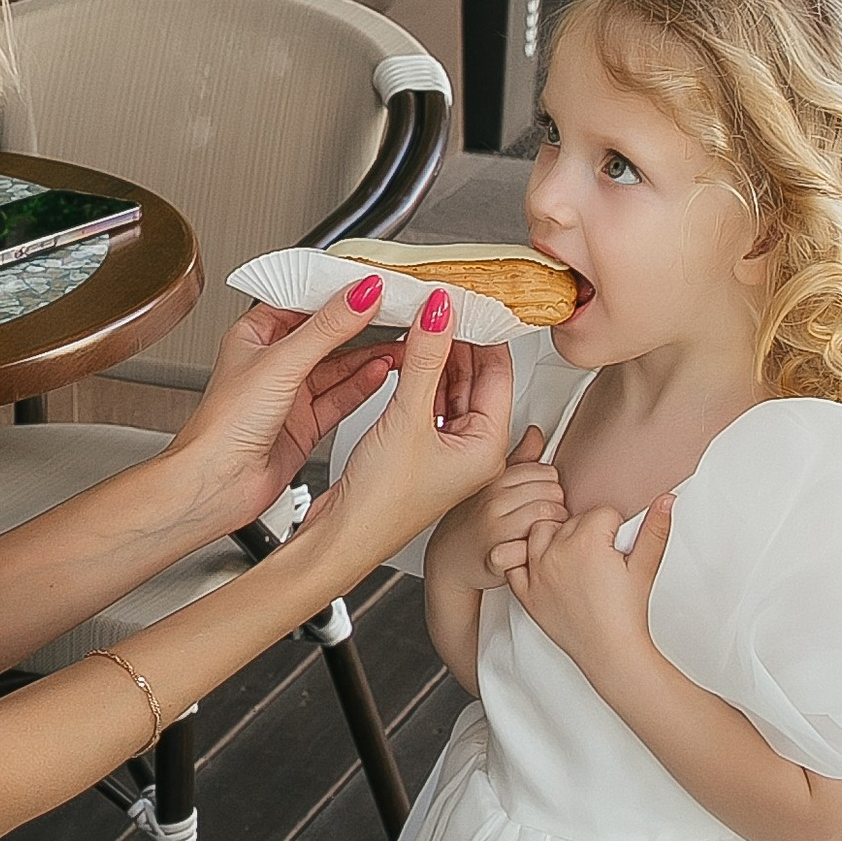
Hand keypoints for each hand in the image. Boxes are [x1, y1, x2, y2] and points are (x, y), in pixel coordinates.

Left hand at [167, 279, 417, 532]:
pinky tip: (381, 370)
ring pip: (338, 368)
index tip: (369, 284)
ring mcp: (290, 395)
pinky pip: (341, 397)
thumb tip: (359, 294)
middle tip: (395, 311)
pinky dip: (363, 384)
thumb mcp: (281, 363)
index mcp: (253, 336)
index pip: (302, 302)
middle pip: (325, 335)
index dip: (336, 292)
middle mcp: (271, 364)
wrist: (218, 483)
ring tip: (400, 341)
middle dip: (360, 325)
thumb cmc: (223, 426)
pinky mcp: (304, 424)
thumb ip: (326, 328)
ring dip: (368, 355)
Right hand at [308, 296, 516, 576]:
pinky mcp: (420, 450)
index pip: (499, 373)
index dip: (484, 333)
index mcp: (488, 448)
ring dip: (438, 356)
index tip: (468, 301)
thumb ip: (424, 362)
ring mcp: (447, 450)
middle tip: (442, 305)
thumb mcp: (406, 420)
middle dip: (460, 340)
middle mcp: (473, 450)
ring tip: (423, 323)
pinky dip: (420, 377)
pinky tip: (407, 357)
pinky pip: (429, 402)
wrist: (342, 539)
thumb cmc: (381, 505)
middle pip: (476, 378)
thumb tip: (439, 316)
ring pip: (451, 388)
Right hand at [430, 424, 566, 591]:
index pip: (545, 471)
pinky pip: (536, 545)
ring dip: (553, 527)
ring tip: (543, 532)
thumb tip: (537, 433)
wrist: (446, 562)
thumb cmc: (471, 524)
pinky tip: (534, 550)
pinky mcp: (498, 558)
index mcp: (494, 480)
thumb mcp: (490, 484)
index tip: (541, 497)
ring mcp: (496, 528)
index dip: (550, 485)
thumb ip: (519, 459)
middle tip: (546, 517)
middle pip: (552, 492)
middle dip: (556, 505)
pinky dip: (540, 549)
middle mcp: (494, 502)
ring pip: (550, 516)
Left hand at [509, 490, 674, 683]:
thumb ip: (655, 529)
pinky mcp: (527, 592)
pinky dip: (525, 561)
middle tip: (602, 558)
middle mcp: (556, 550)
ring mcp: (537, 571)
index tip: (619, 547)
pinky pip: (514, 562)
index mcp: (586, 540)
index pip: (601, 512)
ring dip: (554, 539)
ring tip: (576, 558)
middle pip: (570, 520)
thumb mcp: (646, 567)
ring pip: (539, 532)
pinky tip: (545, 568)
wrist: (610, 652)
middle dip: (587, 532)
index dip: (615, 528)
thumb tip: (666, 499)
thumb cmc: (627, 613)